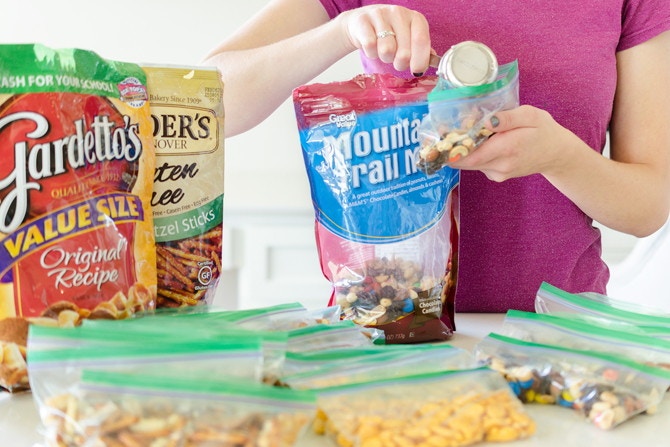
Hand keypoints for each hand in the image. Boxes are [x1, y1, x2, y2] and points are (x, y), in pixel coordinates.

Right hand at [337, 5, 432, 74]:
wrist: (362, 23)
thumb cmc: (389, 33)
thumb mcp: (408, 38)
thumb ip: (421, 50)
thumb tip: (433, 63)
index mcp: (415, 18)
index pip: (421, 41)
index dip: (420, 60)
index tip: (416, 71)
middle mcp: (399, 13)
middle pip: (404, 51)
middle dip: (400, 63)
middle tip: (395, 60)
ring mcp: (380, 15)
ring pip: (387, 50)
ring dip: (385, 58)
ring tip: (383, 51)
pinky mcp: (363, 21)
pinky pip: (370, 47)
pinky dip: (371, 53)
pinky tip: (372, 47)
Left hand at [450, 105, 580, 181]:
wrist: (557, 154)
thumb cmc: (544, 131)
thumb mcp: (530, 116)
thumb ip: (508, 118)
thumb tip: (487, 121)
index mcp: (506, 148)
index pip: (469, 155)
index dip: (451, 149)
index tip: (439, 137)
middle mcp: (499, 165)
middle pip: (465, 161)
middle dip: (452, 148)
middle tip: (443, 132)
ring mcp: (498, 174)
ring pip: (470, 164)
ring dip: (463, 151)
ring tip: (461, 134)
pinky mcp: (497, 176)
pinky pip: (478, 165)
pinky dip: (474, 154)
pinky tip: (479, 142)